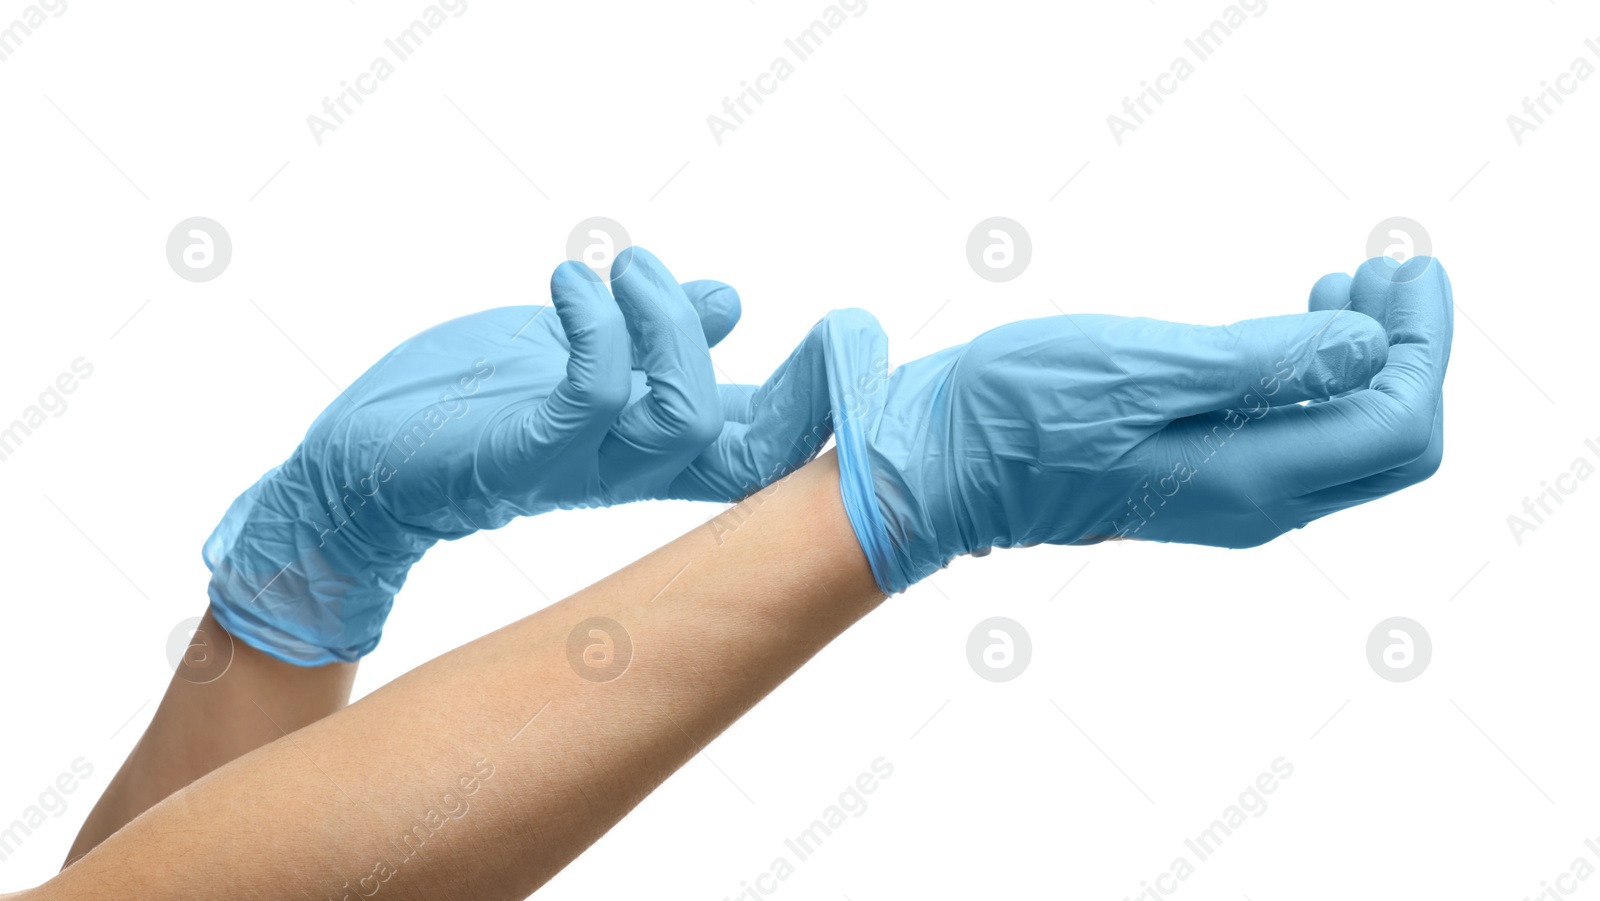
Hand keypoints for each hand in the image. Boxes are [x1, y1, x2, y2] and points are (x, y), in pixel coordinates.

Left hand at [204, 248, 831, 663]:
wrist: (364, 462)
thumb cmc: (472, 406)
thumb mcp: (579, 358)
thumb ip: (654, 342)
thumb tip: (731, 302)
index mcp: (660, 443)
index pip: (771, 439)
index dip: (827, 398)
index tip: (856, 335)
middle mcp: (638, 463)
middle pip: (759, 449)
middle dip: (806, 387)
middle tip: (792, 309)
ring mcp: (585, 463)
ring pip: (682, 411)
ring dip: (666, 320)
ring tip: (622, 269)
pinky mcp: (525, 454)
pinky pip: (595, 394)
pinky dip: (597, 326)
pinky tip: (570, 288)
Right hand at [824, 256, 1451, 593]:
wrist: (936, 469)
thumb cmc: (1017, 415)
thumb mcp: (1141, 369)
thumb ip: (1264, 363)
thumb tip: (1370, 348)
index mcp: (1250, 479)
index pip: (1396, 423)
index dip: (1422, 343)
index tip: (1400, 267)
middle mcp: (1255, 502)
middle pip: (1390, 442)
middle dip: (1409, 353)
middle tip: (1384, 270)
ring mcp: (1228, 494)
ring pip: (1348, 438)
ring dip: (1367, 358)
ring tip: (1345, 280)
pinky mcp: (1198, 476)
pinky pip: (1298, 434)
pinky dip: (1319, 375)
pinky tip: (1295, 322)